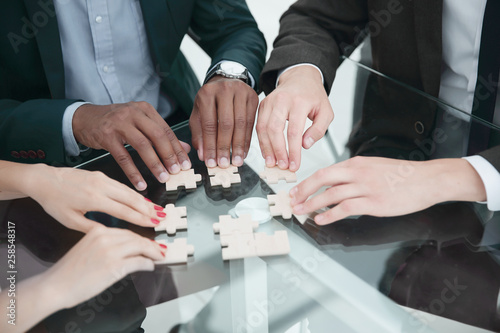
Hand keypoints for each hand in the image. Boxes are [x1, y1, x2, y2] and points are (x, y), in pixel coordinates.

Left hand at [23, 164, 167, 232]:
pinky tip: (141, 199)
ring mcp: (102, 178)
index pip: (123, 210)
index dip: (140, 218)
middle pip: (131, 198)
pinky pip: (122, 185)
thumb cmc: (54, 201)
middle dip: (149, 208)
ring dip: (144, 200)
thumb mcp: (70, 220)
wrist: (43, 179)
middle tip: (162, 216)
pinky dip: (134, 193)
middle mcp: (100, 186)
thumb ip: (92, 228)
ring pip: (129, 191)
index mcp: (93, 199)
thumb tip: (110, 234)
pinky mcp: (101, 174)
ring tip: (157, 209)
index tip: (153, 224)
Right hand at [41, 227, 165, 308]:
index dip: (140, 238)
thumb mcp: (87, 249)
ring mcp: (110, 252)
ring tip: (159, 256)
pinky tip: (150, 265)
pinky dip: (147, 263)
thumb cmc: (68, 272)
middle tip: (159, 249)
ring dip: (153, 252)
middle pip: (135, 237)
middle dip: (150, 244)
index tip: (148, 241)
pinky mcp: (115, 266)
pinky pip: (139, 261)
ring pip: (140, 246)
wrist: (55, 286)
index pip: (126, 232)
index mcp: (97, 232)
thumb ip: (104, 245)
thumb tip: (125, 249)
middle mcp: (105, 238)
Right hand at [73, 102, 191, 189]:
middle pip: (157, 135)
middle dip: (169, 155)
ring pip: (142, 145)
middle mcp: (133, 113)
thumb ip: (161, 135)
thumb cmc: (116, 122)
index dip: (177, 148)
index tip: (186, 164)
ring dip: (154, 164)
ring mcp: (118, 123)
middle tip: (176, 171)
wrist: (84, 118)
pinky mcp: (106, 136)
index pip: (166, 130)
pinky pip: (123, 157)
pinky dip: (133, 172)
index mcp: (145, 109)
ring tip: (163, 177)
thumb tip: (186, 149)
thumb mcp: (139, 123)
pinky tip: (140, 183)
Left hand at [189, 75, 258, 167]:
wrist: (226, 82)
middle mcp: (225, 90)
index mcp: (207, 93)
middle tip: (224, 164)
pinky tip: (243, 151)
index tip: (210, 162)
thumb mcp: (199, 114)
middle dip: (225, 147)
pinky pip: (251, 122)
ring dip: (238, 146)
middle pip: (226, 124)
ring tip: (236, 161)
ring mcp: (241, 92)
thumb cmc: (210, 101)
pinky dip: (247, 139)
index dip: (210, 145)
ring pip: (241, 124)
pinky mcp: (254, 97)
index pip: (209, 124)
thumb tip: (203, 155)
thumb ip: (199, 134)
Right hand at [257, 65, 332, 170]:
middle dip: (277, 151)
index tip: (294, 165)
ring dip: (267, 148)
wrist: (300, 77)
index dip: (293, 151)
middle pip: (274, 130)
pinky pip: (258, 125)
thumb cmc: (313, 96)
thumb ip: (318, 130)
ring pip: (263, 128)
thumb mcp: (326, 112)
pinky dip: (261, 141)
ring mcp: (269, 101)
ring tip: (272, 163)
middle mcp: (282, 100)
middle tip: (282, 166)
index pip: (294, 131)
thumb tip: (305, 145)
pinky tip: (267, 152)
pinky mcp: (262, 105)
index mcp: (299, 101)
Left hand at [290, 157, 486, 223]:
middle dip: (304, 190)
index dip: (308, 182)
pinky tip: (321, 220)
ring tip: (302, 211)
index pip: (325, 171)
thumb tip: (336, 184)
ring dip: (313, 204)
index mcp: (357, 163)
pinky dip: (330, 215)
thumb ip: (355, 174)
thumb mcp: (375, 167)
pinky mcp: (374, 202)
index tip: (297, 190)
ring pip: (331, 194)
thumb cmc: (403, 175)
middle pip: (322, 178)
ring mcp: (366, 187)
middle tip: (292, 200)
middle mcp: (358, 172)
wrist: (428, 180)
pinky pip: (346, 209)